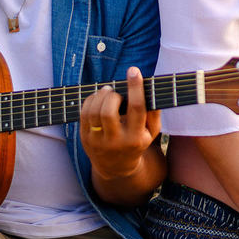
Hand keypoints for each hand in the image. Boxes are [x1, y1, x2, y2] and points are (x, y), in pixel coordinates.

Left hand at [79, 67, 160, 181]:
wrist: (115, 167)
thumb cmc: (136, 143)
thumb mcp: (151, 133)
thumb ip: (154, 113)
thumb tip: (150, 90)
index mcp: (136, 138)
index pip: (136, 109)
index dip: (135, 87)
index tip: (134, 71)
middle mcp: (116, 141)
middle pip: (109, 111)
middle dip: (112, 95)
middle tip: (115, 90)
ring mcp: (98, 141)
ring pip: (93, 112)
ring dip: (100, 96)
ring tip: (107, 91)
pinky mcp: (85, 138)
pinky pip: (84, 114)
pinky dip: (90, 100)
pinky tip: (97, 98)